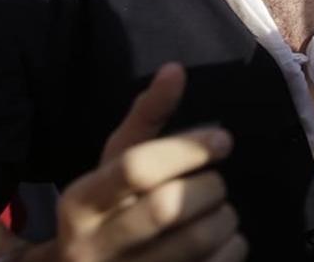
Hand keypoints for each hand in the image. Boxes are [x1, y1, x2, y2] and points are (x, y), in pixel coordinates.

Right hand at [36, 63, 246, 261]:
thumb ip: (146, 118)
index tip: (223, 141)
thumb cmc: (108, 212)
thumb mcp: (114, 165)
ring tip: (223, 212)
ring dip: (225, 220)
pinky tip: (228, 242)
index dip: (188, 149)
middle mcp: (93, 246)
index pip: (137, 168)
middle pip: (169, 206)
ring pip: (195, 242)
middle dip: (209, 188)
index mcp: (80, 202)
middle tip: (218, 184)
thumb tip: (175, 69)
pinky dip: (233, 250)